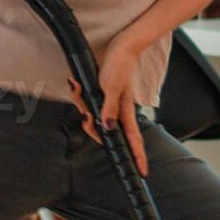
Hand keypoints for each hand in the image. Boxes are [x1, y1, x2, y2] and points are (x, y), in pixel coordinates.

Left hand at [66, 40, 148, 176]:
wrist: (119, 46)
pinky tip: (77, 85)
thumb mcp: (112, 87)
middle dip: (91, 127)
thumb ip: (109, 108)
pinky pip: (87, 102)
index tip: (142, 172)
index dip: (138, 156)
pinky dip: (79, 96)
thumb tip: (107, 128)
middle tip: (85, 116)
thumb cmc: (119, 65)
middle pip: (104, 131)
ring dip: (81, 105)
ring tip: (78, 89)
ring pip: (92, 116)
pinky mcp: (100, 94)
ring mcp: (109, 103)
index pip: (133, 139)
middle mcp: (118, 110)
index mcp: (125, 111)